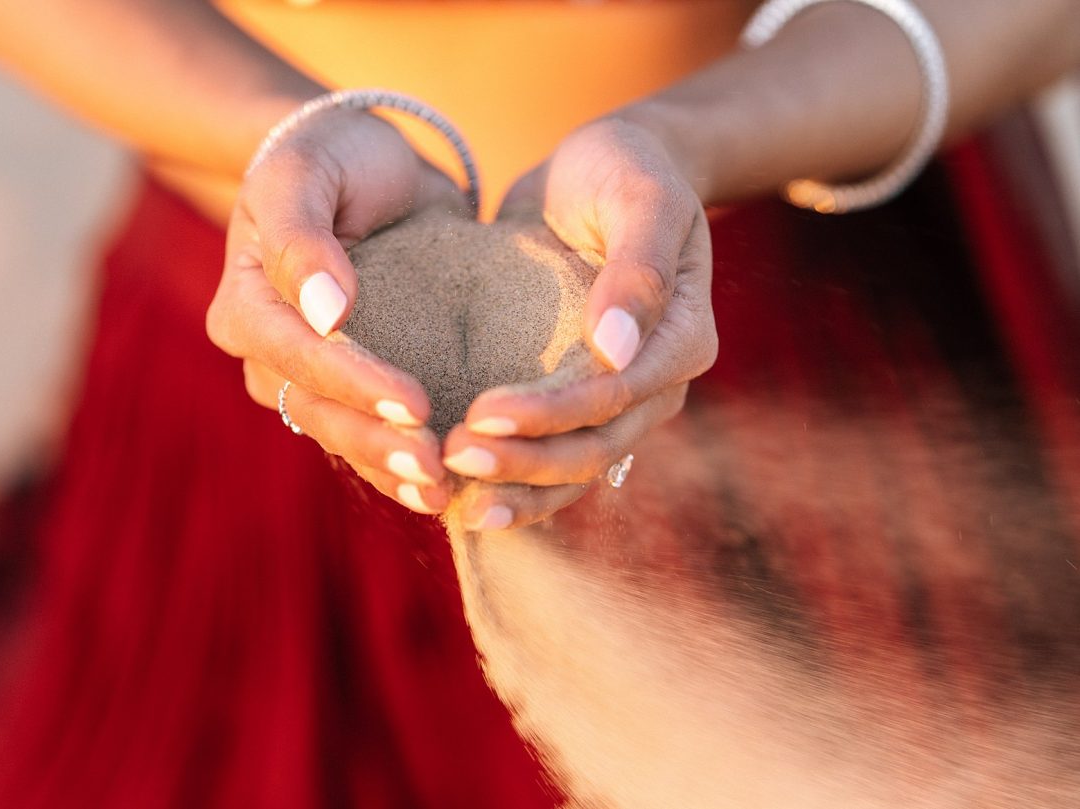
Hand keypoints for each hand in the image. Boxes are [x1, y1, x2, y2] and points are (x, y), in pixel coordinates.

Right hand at [207, 108, 469, 514]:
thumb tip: (326, 310)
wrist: (365, 165)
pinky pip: (364, 434)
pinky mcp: (348, 385)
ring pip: (338, 435)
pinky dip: (397, 465)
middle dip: (374, 443)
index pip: (296, 355)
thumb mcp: (306, 175)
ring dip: (388, 469)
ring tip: (441, 495)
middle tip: (435, 468)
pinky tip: (439, 492)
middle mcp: (267, 352)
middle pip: (316, 410)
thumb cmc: (331, 159)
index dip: (354, 383)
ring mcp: (306, 375)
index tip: (416, 404)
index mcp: (245, 305)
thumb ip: (302, 236)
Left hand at [444, 117, 717, 529]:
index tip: (483, 415)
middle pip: (596, 447)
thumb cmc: (623, 170)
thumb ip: (637, 266)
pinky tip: (465, 501)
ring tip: (456, 500)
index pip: (617, 395)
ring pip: (575, 469)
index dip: (553, 415)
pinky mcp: (574, 398)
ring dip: (518, 490)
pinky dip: (516, 484)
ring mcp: (616, 397)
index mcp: (680, 338)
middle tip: (452, 457)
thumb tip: (615, 348)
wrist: (599, 171)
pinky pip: (553, 456)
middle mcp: (654, 380)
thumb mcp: (640, 196)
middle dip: (526, 463)